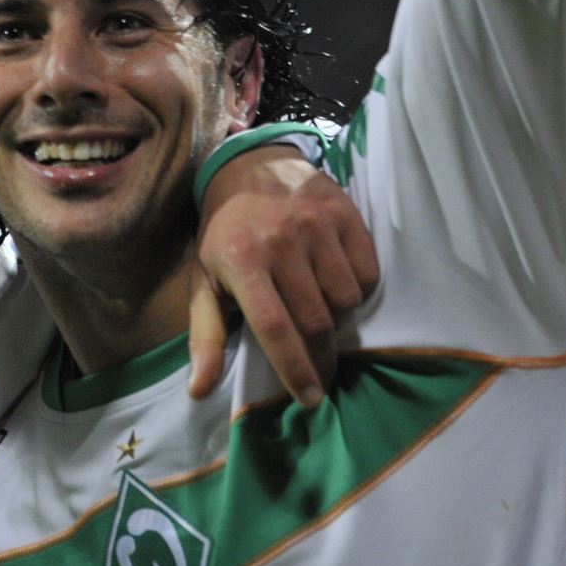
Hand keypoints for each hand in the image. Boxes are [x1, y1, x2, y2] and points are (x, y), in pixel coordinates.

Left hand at [188, 146, 378, 408]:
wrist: (249, 167)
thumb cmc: (225, 235)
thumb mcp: (205, 281)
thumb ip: (205, 336)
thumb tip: (199, 390)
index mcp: (241, 261)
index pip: (274, 326)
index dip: (294, 368)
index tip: (308, 398)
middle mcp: (281, 241)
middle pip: (315, 320)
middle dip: (321, 359)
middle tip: (322, 377)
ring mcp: (317, 225)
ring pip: (345, 299)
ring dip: (337, 318)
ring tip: (318, 312)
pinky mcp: (345, 213)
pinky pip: (366, 273)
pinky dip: (356, 289)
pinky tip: (334, 283)